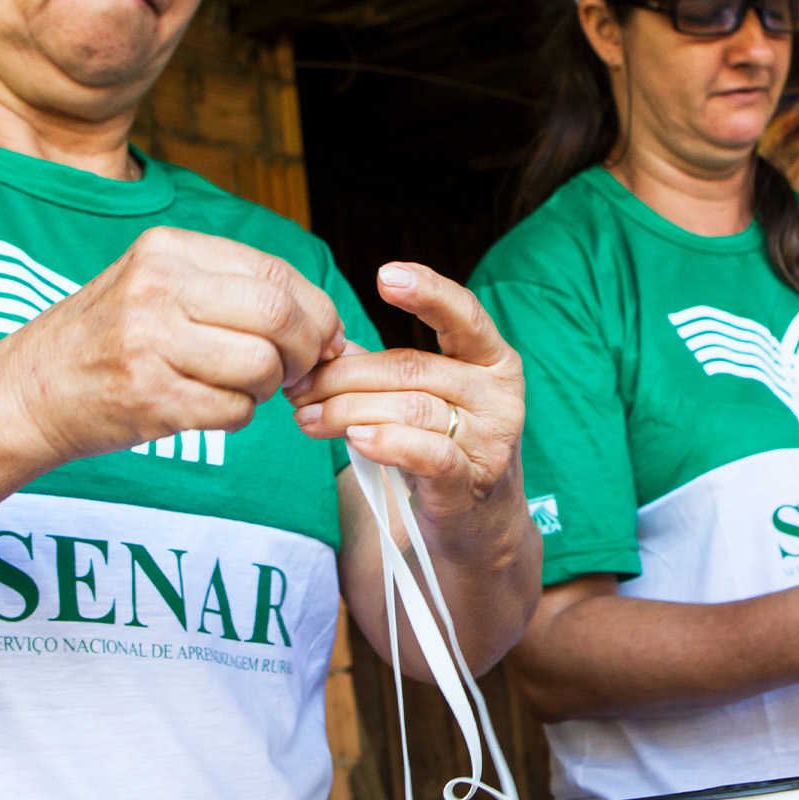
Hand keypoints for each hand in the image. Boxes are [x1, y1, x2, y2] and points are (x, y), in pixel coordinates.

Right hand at [0, 226, 342, 464]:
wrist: (26, 391)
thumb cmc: (105, 340)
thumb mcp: (155, 285)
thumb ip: (231, 290)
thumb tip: (333, 327)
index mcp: (166, 249)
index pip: (275, 270)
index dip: (316, 310)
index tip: (323, 338)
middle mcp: (158, 287)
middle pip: (279, 315)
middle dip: (308, 351)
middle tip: (299, 371)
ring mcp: (151, 342)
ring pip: (263, 365)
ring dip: (270, 388)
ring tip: (241, 388)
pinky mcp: (149, 397)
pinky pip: (235, 410)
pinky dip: (237, 416)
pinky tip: (207, 407)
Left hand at [285, 263, 524, 540]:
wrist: (476, 525)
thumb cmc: (441, 447)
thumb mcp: (419, 398)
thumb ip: (381, 368)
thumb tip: (323, 345)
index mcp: (492, 360)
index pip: (464, 315)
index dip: (428, 292)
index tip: (385, 275)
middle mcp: (500, 396)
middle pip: (411, 368)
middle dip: (344, 376)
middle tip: (298, 387)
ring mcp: (491, 442)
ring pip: (410, 408)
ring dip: (348, 411)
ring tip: (307, 417)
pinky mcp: (472, 484)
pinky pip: (428, 454)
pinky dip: (387, 443)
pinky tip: (355, 438)